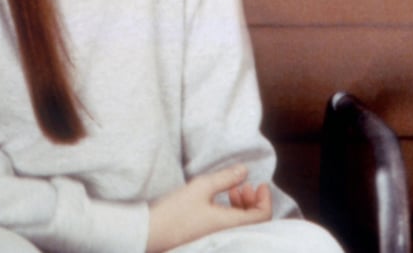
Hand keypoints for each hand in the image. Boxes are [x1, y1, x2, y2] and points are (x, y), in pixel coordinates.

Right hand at [146, 165, 272, 252]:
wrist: (146, 233)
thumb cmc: (174, 211)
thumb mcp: (201, 188)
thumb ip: (226, 178)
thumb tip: (244, 171)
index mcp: (229, 225)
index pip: (262, 217)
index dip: (266, 200)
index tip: (261, 184)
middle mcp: (225, 235)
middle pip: (252, 221)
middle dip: (252, 201)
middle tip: (245, 186)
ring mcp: (215, 239)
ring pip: (239, 224)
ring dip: (241, 206)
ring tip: (232, 190)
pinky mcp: (204, 240)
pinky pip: (227, 227)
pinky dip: (229, 213)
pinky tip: (219, 201)